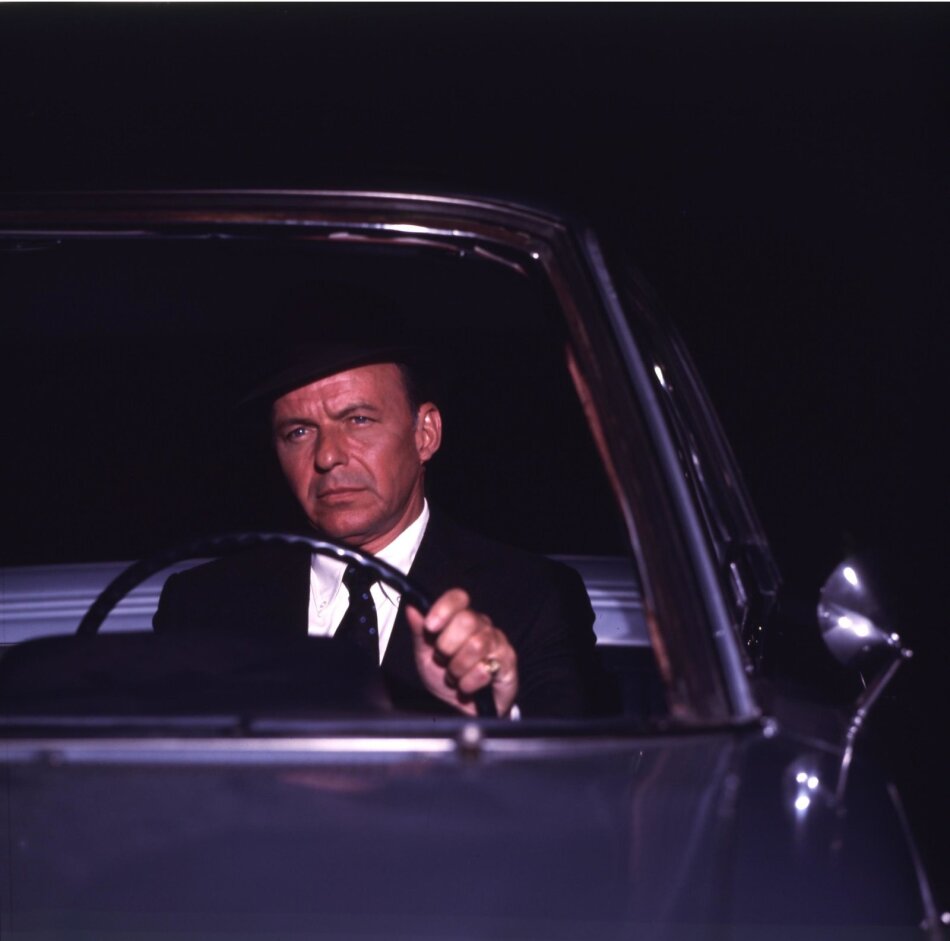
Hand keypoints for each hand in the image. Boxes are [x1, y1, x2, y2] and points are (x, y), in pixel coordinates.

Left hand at [406, 589, 517, 716]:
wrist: (461, 711)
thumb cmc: (445, 680)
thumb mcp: (425, 656)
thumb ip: (420, 632)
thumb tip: (412, 608)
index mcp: (460, 619)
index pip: (458, 598)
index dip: (444, 609)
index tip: (430, 626)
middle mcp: (481, 626)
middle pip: (467, 619)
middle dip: (447, 645)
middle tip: (443, 659)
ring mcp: (497, 641)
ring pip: (476, 644)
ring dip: (458, 667)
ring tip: (455, 677)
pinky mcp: (508, 661)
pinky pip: (485, 667)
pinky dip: (469, 682)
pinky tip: (467, 686)